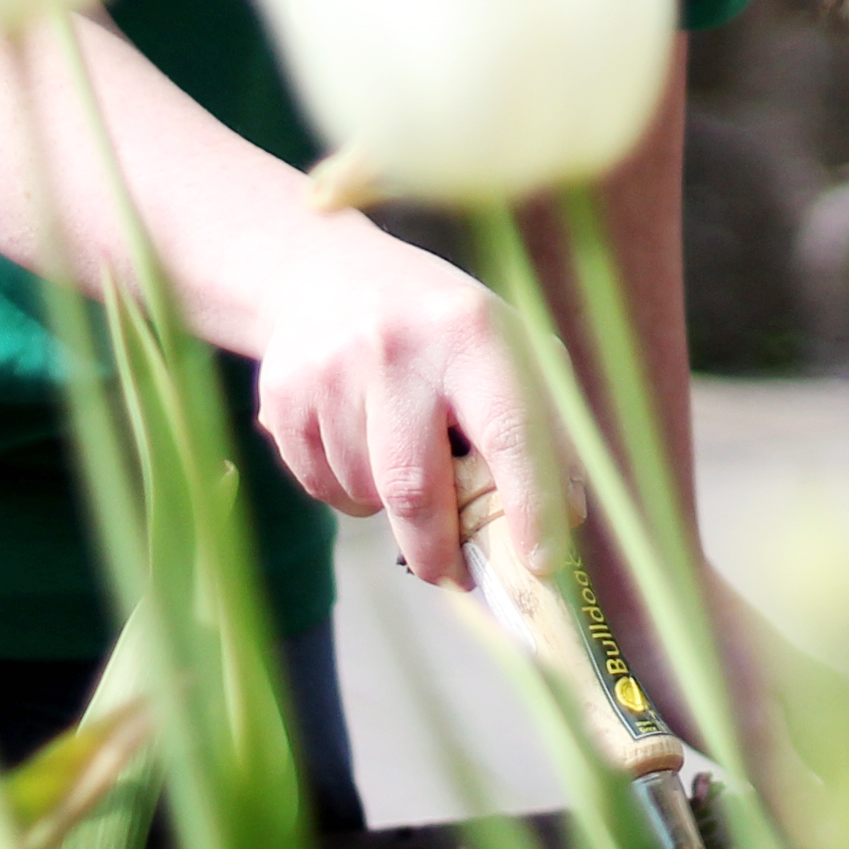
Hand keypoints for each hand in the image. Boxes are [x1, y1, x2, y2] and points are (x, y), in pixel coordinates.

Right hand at [238, 218, 539, 586]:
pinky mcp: (282, 398)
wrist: (324, 274)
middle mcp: (396, 348)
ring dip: (389, 507)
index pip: (509, 431)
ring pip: (365, 494)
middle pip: (415, 488)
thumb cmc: (439, 326)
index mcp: (470, 331)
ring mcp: (329, 372)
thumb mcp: (506, 346)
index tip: (541, 563)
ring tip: (400, 456)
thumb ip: (546, 425)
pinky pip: (322, 488)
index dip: (529, 504)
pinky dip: (349, 490)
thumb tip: (565, 517)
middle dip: (438, 550)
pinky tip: (357, 442)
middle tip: (455, 574)